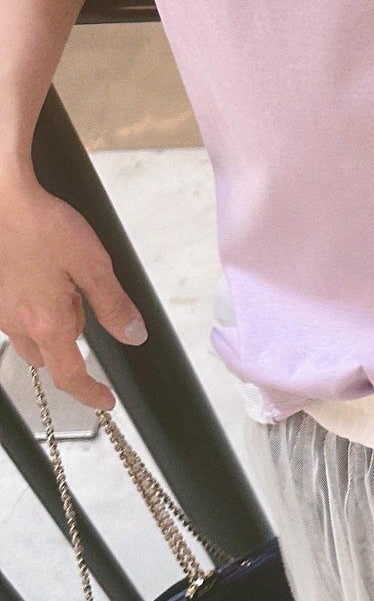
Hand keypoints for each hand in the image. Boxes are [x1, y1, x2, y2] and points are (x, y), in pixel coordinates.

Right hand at [0, 174, 146, 411]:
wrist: (2, 198)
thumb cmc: (43, 226)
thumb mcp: (93, 264)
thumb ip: (113, 304)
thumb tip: (133, 335)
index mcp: (46, 322)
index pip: (69, 375)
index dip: (90, 393)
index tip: (106, 401)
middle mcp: (16, 322)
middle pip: (48, 355)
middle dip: (69, 343)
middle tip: (83, 301)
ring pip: (30, 333)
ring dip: (51, 320)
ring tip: (63, 276)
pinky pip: (15, 312)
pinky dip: (34, 303)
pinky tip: (42, 269)